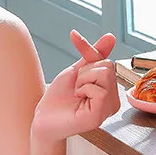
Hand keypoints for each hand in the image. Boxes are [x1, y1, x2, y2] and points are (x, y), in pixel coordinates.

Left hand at [30, 29, 120, 143]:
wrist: (42, 119)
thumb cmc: (58, 98)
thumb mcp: (76, 72)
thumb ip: (93, 55)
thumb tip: (111, 37)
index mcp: (109, 90)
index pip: (106, 61)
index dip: (88, 49)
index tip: (73, 35)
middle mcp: (113, 100)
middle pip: (107, 66)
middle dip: (84, 72)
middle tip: (75, 88)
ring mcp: (108, 109)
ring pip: (104, 74)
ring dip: (82, 81)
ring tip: (77, 95)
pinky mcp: (100, 116)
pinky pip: (99, 90)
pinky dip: (84, 89)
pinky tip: (78, 100)